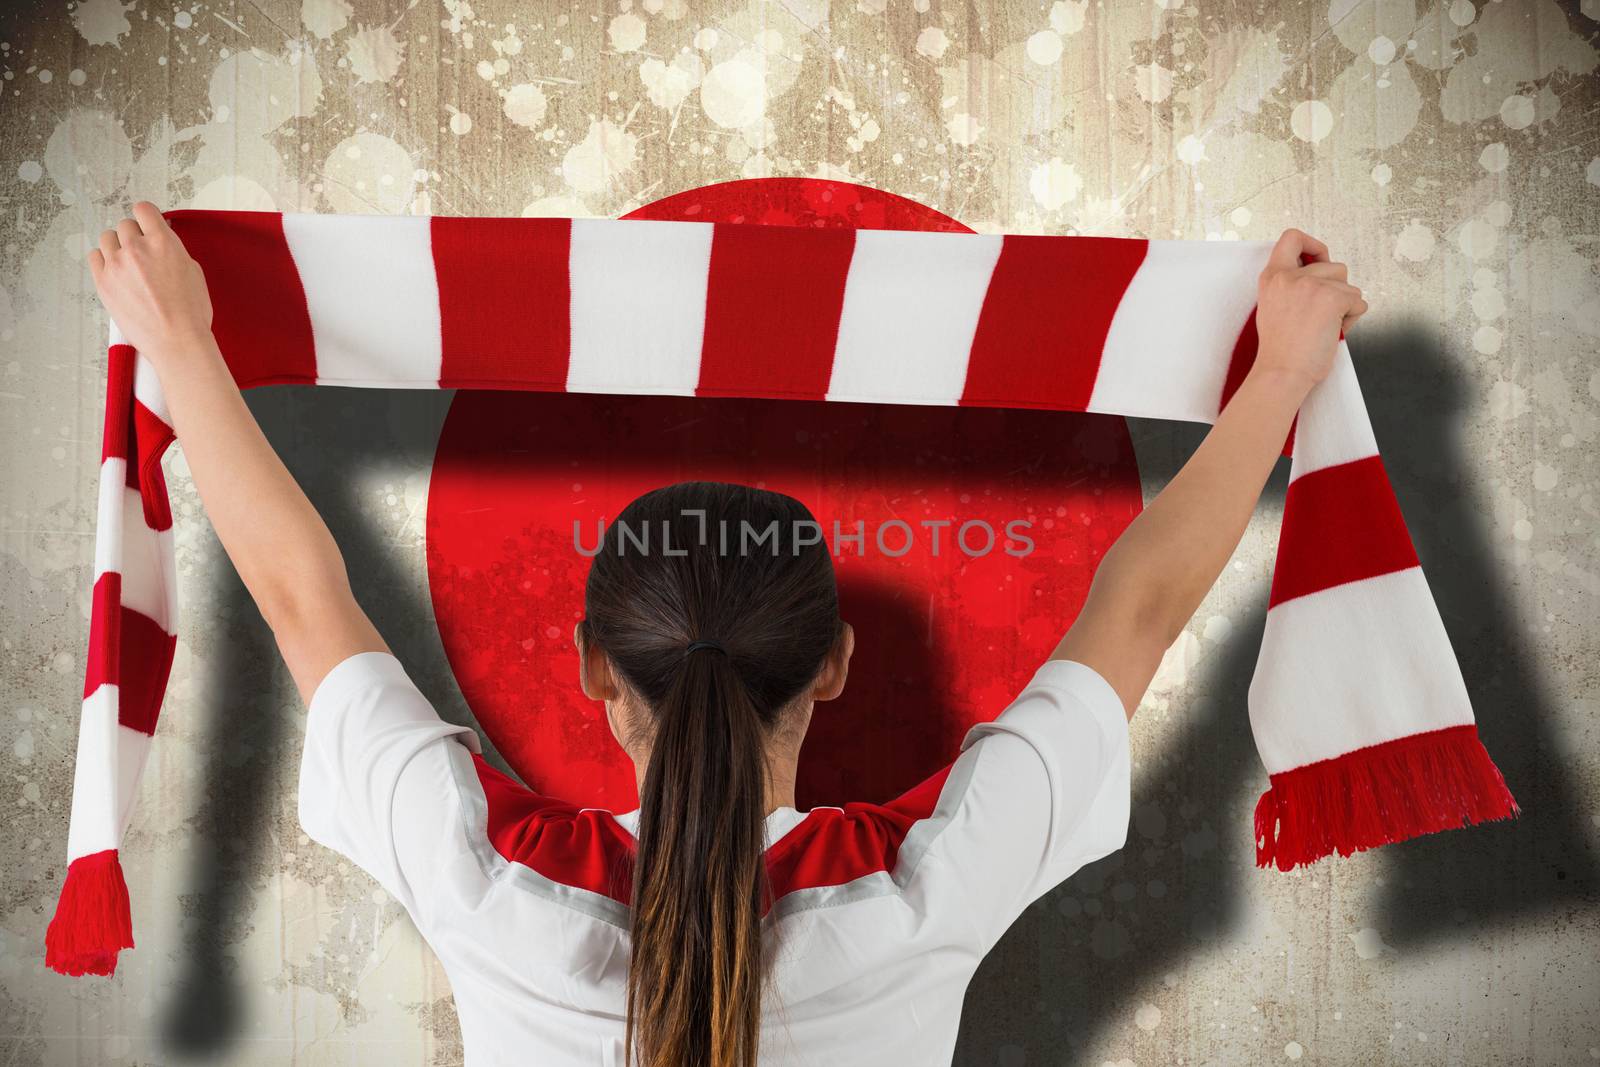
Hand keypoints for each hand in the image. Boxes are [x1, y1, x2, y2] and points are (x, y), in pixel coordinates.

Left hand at [87, 201, 213, 357]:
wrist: (176, 340)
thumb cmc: (190, 312)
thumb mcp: (193, 271)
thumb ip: (173, 250)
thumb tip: (161, 242)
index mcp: (163, 242)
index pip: (144, 209)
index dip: (147, 216)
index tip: (148, 224)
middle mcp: (136, 248)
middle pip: (125, 225)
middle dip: (134, 235)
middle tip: (142, 251)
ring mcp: (116, 265)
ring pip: (107, 238)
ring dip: (117, 246)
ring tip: (127, 262)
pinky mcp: (103, 282)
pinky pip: (94, 257)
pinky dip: (103, 260)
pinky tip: (115, 270)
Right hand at [1253, 228, 1366, 389]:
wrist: (1281, 372)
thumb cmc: (1280, 349)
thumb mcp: (1274, 306)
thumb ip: (1291, 285)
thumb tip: (1322, 275)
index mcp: (1272, 277)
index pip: (1292, 238)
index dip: (1313, 245)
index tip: (1319, 259)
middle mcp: (1290, 276)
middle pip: (1334, 265)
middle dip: (1338, 288)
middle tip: (1322, 313)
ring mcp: (1311, 286)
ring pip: (1349, 284)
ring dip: (1345, 304)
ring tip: (1325, 325)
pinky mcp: (1332, 298)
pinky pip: (1358, 302)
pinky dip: (1352, 319)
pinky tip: (1333, 332)